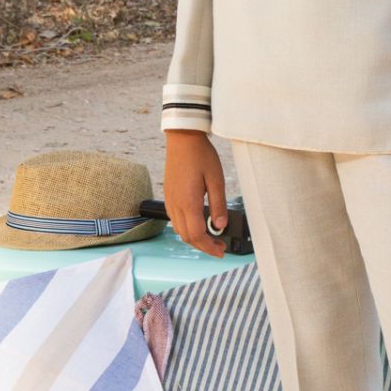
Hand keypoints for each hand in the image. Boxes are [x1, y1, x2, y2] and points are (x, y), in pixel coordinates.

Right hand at [163, 131, 229, 257]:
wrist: (183, 138)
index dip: (209, 247)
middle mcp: (176, 204)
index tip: (221, 251)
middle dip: (203, 246)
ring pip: (179, 230)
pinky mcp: (168, 195)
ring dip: (194, 238)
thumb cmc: (201, 155)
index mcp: (188, 202)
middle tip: (219, 247)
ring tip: (211, 238)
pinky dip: (186, 228)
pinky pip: (175, 220)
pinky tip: (198, 224)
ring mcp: (170, 200)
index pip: (197, 235)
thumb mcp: (216, 179)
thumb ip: (219, 205)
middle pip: (187, 237)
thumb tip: (220, 226)